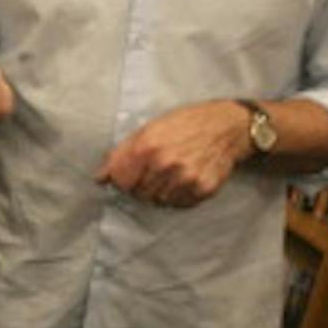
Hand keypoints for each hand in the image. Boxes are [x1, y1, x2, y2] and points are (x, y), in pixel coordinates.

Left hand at [96, 100, 250, 208]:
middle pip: (139, 193)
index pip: (121, 181)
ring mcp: (186, 179)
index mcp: (148, 146)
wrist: (227, 126)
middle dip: (141, 185)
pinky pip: (179, 204)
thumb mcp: (149, 129)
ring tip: (171, 174)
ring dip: (160, 191)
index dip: (122, 179)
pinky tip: (184, 179)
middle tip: (155, 172)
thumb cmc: (185, 123)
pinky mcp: (203, 189)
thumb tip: (99, 179)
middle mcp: (166, 164)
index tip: (129, 175)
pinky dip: (178, 196)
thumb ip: (122, 153)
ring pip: (158, 200)